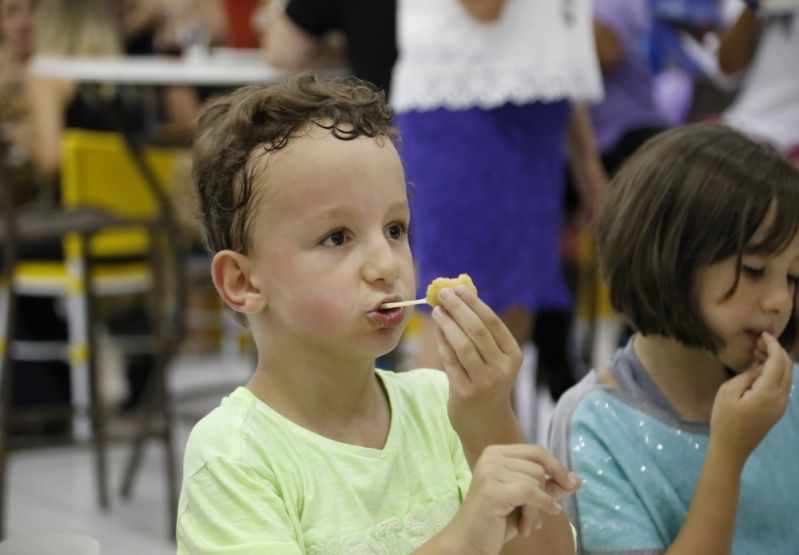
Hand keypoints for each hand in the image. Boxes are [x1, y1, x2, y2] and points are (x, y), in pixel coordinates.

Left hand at [431, 286, 521, 458]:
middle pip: (477, 330)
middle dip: (458, 308)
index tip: (458, 288)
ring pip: (462, 345)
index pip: (493, 322)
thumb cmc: (487, 383)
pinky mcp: (465, 393)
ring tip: (436, 311)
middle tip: (442, 293)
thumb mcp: (494, 360)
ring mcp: (484, 382)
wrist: (486, 424)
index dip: (474, 303)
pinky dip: (442, 343)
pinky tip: (436, 330)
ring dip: (447, 324)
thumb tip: (458, 298)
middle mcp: (502, 369)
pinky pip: (450, 361)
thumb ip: (481, 334)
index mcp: (513, 355)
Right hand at [447, 444, 579, 554]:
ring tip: (525, 525)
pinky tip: (532, 525)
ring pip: (535, 481)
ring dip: (536, 509)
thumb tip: (577, 480)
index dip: (556, 466)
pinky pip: (529, 493)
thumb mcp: (526, 501)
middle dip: (543, 494)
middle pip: (537, 467)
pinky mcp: (491, 489)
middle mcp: (491, 457)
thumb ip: (548, 488)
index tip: (572, 484)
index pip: (535, 451)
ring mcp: (489, 471)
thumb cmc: (496, 521)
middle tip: (534, 518)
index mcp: (496, 453)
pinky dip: (539, 507)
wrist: (469, 541)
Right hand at [710, 332, 792, 465]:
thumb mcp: (727, 392)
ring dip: (776, 363)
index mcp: (768, 392)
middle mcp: (781, 398)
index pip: (778, 362)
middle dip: (777, 352)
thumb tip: (757, 371)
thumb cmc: (724, 420)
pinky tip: (759, 371)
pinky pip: (782, 386)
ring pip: (787, 377)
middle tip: (759, 342)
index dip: (773, 345)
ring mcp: (781, 406)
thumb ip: (746, 376)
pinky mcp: (777, 411)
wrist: (731, 449)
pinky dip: (775, 374)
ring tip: (757, 354)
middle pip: (787, 368)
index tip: (763, 334)